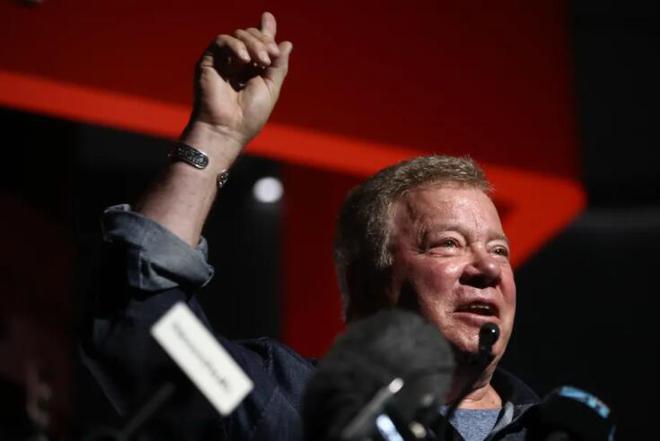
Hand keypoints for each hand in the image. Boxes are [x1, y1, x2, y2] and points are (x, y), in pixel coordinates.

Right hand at [187, 12, 292, 149]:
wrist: (228, 129)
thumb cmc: (250, 116)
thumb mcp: (271, 88)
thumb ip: (279, 65)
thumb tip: (287, 43)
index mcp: (253, 70)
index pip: (259, 43)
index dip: (265, 30)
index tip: (268, 17)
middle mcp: (237, 64)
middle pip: (250, 36)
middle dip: (263, 41)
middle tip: (269, 58)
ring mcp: (223, 62)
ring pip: (238, 35)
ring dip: (253, 43)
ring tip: (261, 61)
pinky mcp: (209, 62)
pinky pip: (222, 41)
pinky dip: (235, 45)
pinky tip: (244, 59)